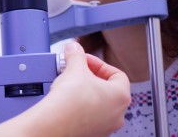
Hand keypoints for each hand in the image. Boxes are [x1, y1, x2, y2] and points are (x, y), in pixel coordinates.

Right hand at [0, 42, 129, 136]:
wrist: (56, 123)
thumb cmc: (71, 101)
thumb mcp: (74, 68)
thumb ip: (76, 55)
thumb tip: (74, 48)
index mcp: (121, 96)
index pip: (117, 74)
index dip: (99, 64)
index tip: (85, 61)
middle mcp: (118, 113)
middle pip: (108, 89)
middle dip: (90, 77)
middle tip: (75, 71)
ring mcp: (106, 125)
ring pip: (99, 104)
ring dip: (86, 92)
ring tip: (69, 85)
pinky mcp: (92, 133)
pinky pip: (89, 116)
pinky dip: (80, 107)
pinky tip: (66, 101)